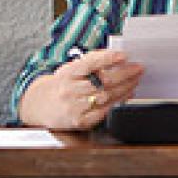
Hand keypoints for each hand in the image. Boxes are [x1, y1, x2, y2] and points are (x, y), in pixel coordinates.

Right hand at [18, 49, 143, 130]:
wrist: (40, 106)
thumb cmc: (61, 85)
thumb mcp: (70, 69)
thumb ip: (90, 63)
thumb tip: (116, 58)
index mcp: (67, 73)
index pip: (89, 63)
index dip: (108, 58)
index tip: (124, 55)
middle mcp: (69, 89)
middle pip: (103, 82)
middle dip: (125, 74)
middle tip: (138, 69)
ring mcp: (74, 107)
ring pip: (106, 96)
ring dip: (125, 88)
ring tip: (135, 81)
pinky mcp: (79, 121)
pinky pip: (103, 112)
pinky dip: (117, 103)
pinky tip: (125, 97)